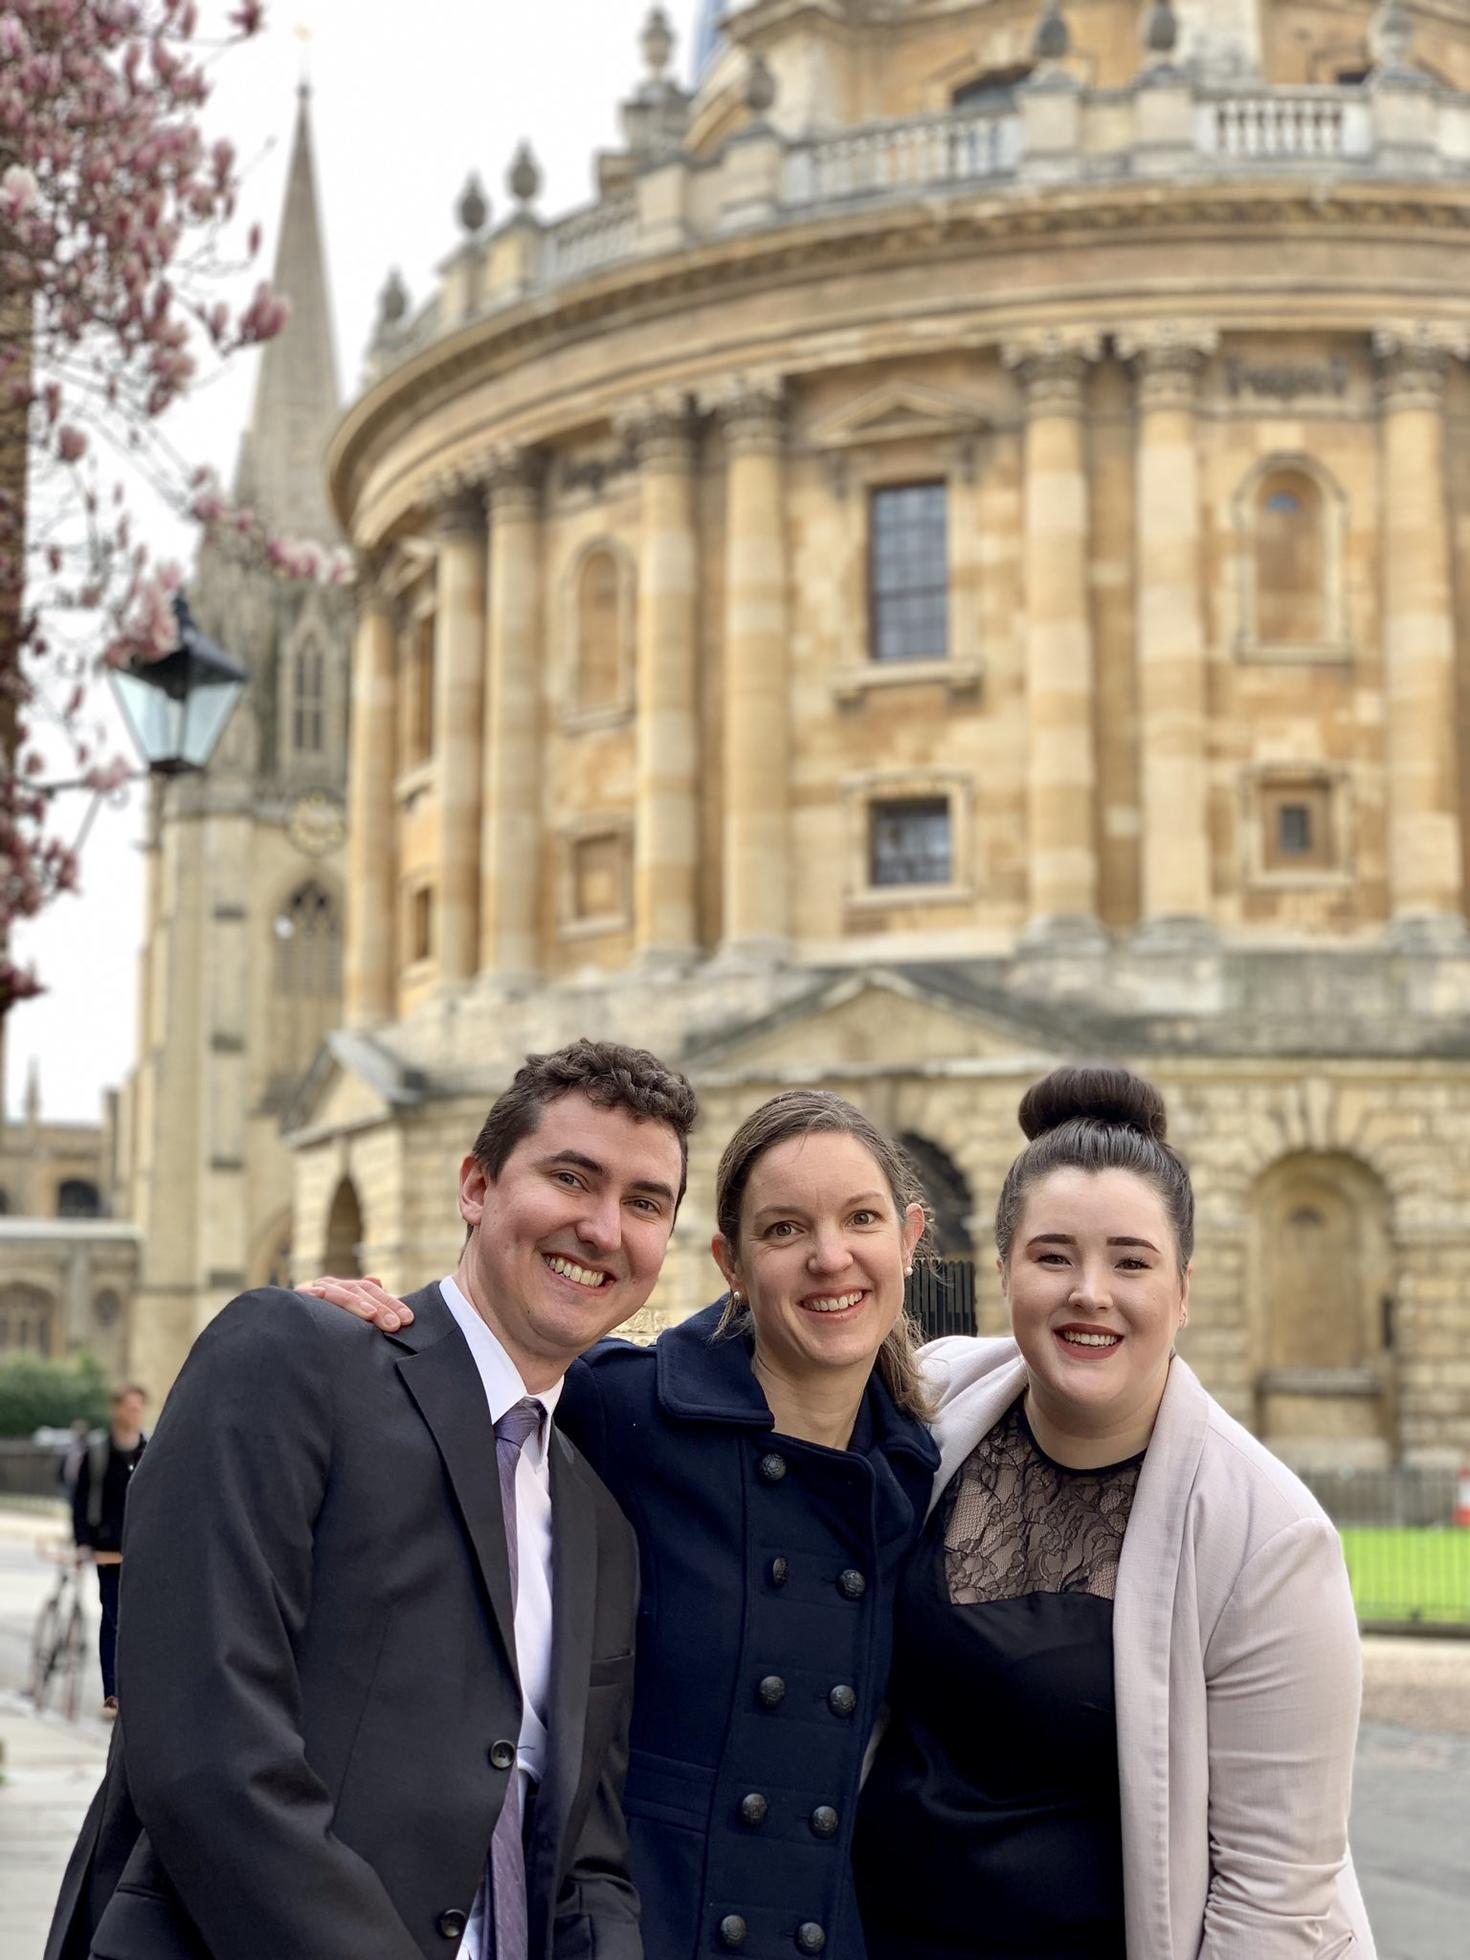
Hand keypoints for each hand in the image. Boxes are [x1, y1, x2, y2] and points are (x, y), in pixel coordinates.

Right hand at [299, 1275, 414, 1334]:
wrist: (284, 1326)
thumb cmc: (323, 1323)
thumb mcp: (348, 1314)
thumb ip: (364, 1301)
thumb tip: (378, 1281)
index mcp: (345, 1288)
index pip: (372, 1290)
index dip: (391, 1303)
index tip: (408, 1320)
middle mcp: (331, 1285)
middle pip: (360, 1291)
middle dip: (380, 1307)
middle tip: (395, 1324)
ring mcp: (315, 1290)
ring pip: (339, 1293)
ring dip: (355, 1303)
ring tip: (371, 1315)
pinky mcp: (297, 1299)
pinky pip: (308, 1296)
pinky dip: (315, 1295)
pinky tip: (322, 1296)